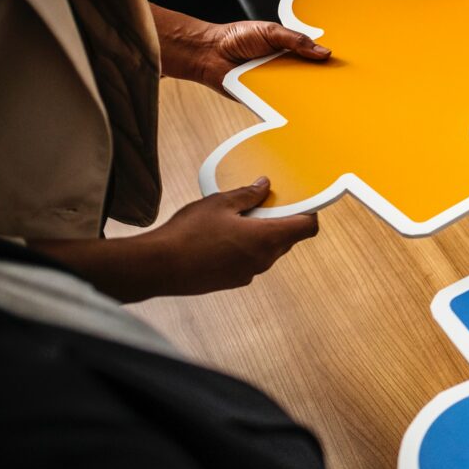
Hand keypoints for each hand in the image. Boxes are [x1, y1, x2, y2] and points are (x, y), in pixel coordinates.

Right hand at [132, 180, 318, 296]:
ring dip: (262, 234)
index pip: (307, 228)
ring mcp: (249, 273)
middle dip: (281, 220)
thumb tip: (264, 186)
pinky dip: (246, 247)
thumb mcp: (220, 203)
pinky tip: (223, 236)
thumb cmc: (188, 234)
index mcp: (267, 239)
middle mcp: (264, 260)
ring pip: (268, 250)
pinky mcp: (233, 281)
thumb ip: (247, 194)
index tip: (302, 202)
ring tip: (238, 218)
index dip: (310, 213)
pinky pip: (250, 260)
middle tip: (263, 203)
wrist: (158, 267)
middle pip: (288, 238)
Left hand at [152, 5, 330, 93]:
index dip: (330, 65)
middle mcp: (286, 70)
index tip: (347, 70)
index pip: (316, 60)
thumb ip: (296, 40)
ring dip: (312, 99)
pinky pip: (281, 106)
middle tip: (345, 90)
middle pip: (312, 80)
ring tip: (331, 105)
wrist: (208, 53)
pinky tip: (306, 113)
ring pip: (300, 95)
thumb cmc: (236, 37)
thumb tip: (324, 52)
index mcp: (291, 51)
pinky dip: (291, 109)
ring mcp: (276, 86)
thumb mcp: (270, 31)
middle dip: (326, 85)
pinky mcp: (265, 100)